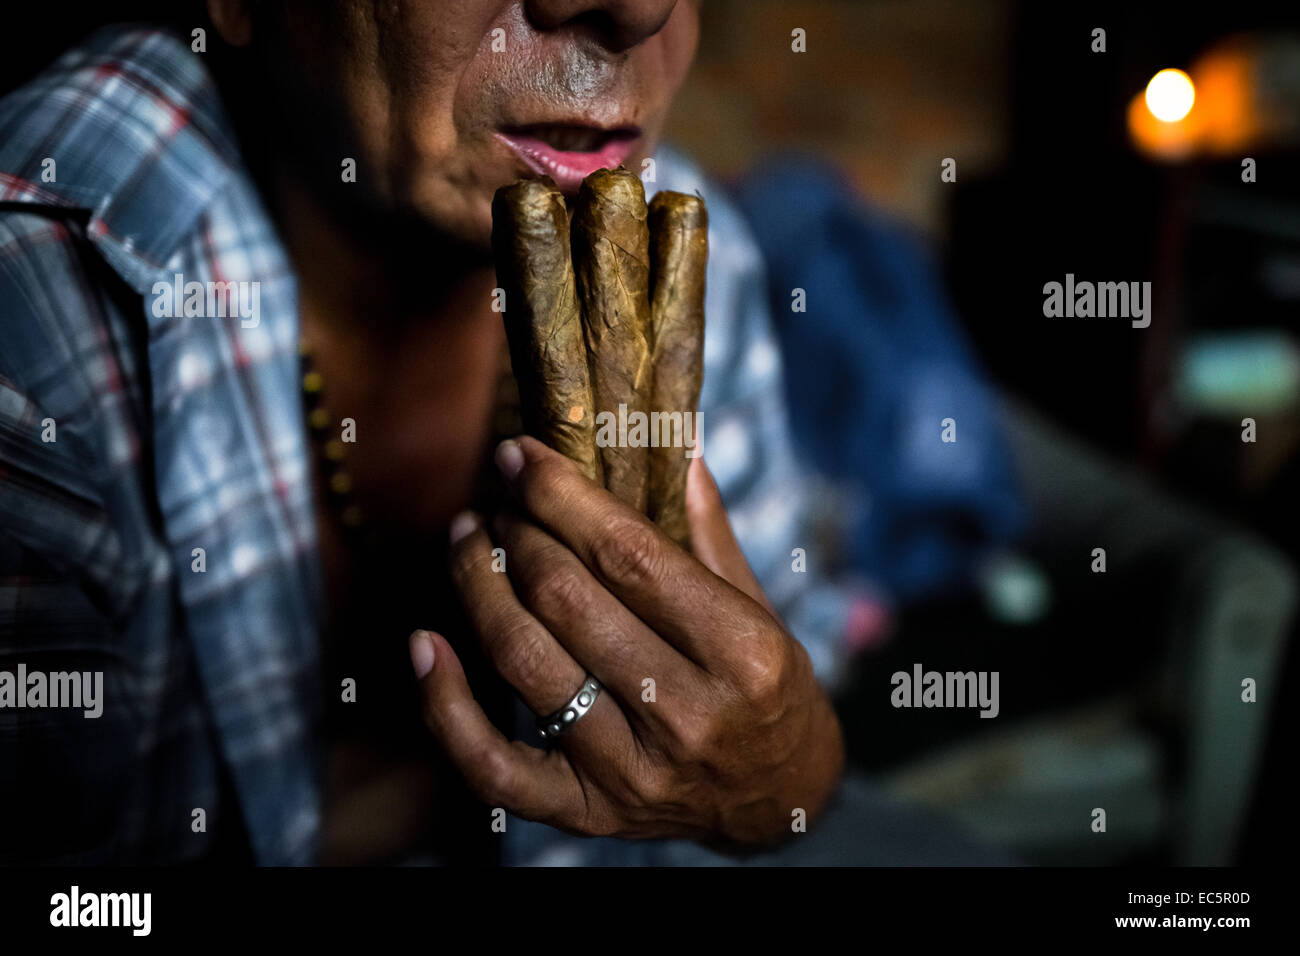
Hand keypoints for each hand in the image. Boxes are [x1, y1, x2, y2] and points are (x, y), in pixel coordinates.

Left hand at [410, 435, 843, 847]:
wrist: (779, 799)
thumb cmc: (769, 690)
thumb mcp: (760, 608)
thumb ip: (709, 533)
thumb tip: (672, 445)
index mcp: (744, 654)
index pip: (630, 555)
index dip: (563, 495)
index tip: (522, 455)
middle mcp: (688, 716)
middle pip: (567, 599)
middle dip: (520, 531)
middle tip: (502, 499)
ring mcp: (632, 771)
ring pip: (524, 660)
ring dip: (479, 585)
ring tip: (469, 539)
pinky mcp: (587, 812)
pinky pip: (492, 764)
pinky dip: (445, 703)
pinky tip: (425, 643)